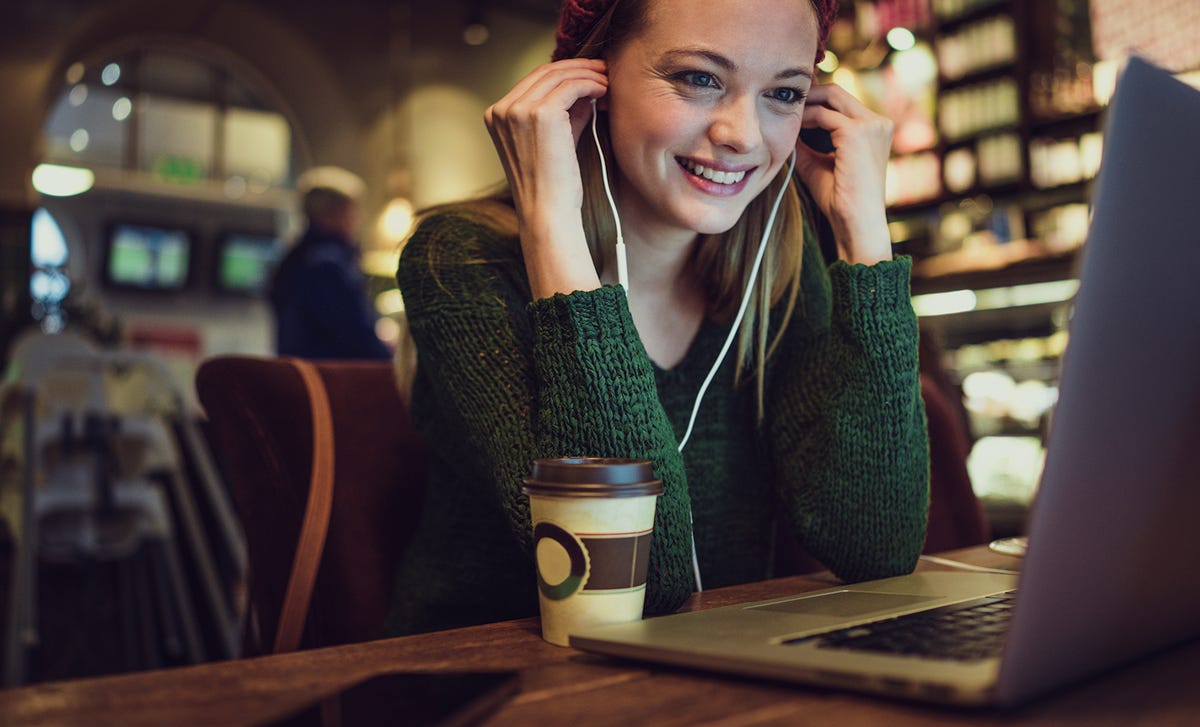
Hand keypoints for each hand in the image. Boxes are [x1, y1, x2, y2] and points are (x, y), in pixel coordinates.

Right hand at [484, 59, 608, 297]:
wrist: (548, 213)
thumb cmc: (552, 187)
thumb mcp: (552, 142)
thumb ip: (563, 114)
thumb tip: (585, 90)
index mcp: (496, 116)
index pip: (532, 81)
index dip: (563, 73)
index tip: (588, 75)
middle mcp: (501, 110)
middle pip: (544, 72)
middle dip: (577, 68)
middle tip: (602, 71)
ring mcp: (517, 110)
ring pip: (558, 75)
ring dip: (587, 74)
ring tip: (607, 82)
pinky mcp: (540, 114)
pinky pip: (571, 86)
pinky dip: (590, 83)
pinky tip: (603, 91)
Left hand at [792, 83, 894, 265]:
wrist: (857, 224)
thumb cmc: (841, 201)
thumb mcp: (820, 164)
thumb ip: (807, 143)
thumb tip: (786, 127)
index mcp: (876, 129)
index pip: (843, 102)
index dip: (816, 99)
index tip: (792, 105)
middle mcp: (878, 123)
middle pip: (837, 92)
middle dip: (808, 93)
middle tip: (782, 100)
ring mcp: (871, 126)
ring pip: (830, 96)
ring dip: (804, 103)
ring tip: (784, 113)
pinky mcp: (857, 133)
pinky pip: (822, 114)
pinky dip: (804, 118)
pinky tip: (791, 128)